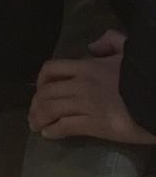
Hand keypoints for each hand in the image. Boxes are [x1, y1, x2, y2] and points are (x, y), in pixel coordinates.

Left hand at [28, 29, 155, 144]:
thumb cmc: (142, 74)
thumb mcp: (126, 48)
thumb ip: (108, 41)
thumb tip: (92, 47)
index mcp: (86, 66)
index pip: (52, 69)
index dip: (41, 79)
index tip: (40, 88)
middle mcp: (81, 85)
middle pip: (47, 92)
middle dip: (36, 103)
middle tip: (34, 113)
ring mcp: (87, 105)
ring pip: (52, 109)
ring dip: (39, 118)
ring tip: (35, 126)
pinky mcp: (96, 125)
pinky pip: (67, 127)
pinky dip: (53, 131)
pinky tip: (47, 134)